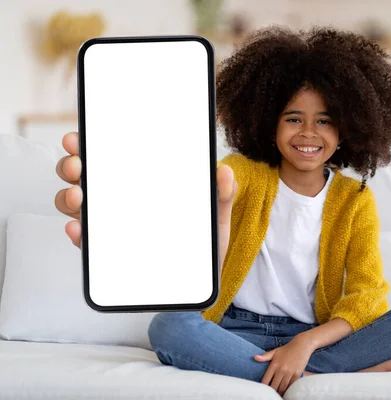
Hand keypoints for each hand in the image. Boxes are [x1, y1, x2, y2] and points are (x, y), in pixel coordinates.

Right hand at [54, 132, 236, 268]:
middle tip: (78, 166)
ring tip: (78, 197)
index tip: (78, 138)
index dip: (90, 143)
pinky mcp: (110, 253)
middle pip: (85, 176)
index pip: (112, 157)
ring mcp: (112, 226)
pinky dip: (78, 233)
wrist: (202, 282)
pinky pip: (86, 241)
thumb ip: (223, 194)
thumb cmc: (204, 243)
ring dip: (68, 197)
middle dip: (72, 165)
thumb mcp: (217, 215)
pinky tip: (79, 228)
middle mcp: (121, 201)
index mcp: (143, 183)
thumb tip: (225, 172)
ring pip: (77, 205)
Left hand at [255, 336, 314, 394]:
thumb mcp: (275, 351)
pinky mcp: (297, 374)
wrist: (302, 345)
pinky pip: (291, 385)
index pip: (266, 380)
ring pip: (283, 388)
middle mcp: (281, 369)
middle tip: (269, 394)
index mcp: (274, 364)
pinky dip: (288, 389)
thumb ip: (265, 356)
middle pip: (274, 386)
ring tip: (277, 394)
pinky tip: (285, 391)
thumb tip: (255, 358)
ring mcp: (290, 372)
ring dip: (279, 392)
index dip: (263, 386)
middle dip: (271, 391)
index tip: (262, 389)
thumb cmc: (287, 349)